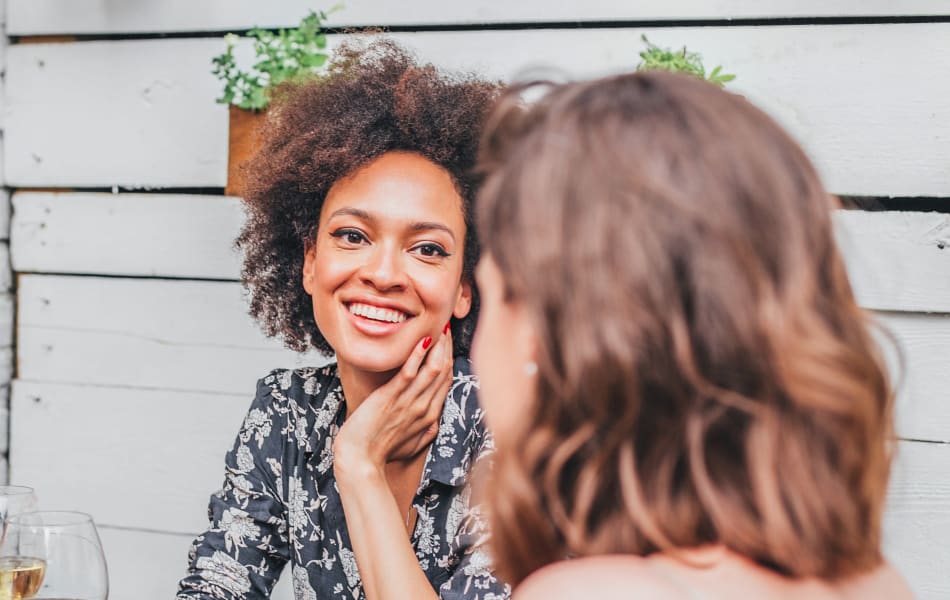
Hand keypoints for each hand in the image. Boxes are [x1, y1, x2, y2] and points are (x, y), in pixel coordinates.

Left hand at [334, 325, 453, 475]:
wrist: (361, 460)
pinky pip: (409, 373)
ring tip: (438, 326)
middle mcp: (424, 407)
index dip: (450, 357)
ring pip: (433, 369)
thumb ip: (425, 433)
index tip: (448, 340)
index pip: (447, 381)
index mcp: (430, 417)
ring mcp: (409, 402)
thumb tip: (434, 424)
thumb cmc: (381, 452)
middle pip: (444, 370)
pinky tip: (421, 340)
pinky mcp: (391, 398)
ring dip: (438, 345)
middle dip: (447, 345)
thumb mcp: (410, 446)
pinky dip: (416, 355)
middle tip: (446, 324)